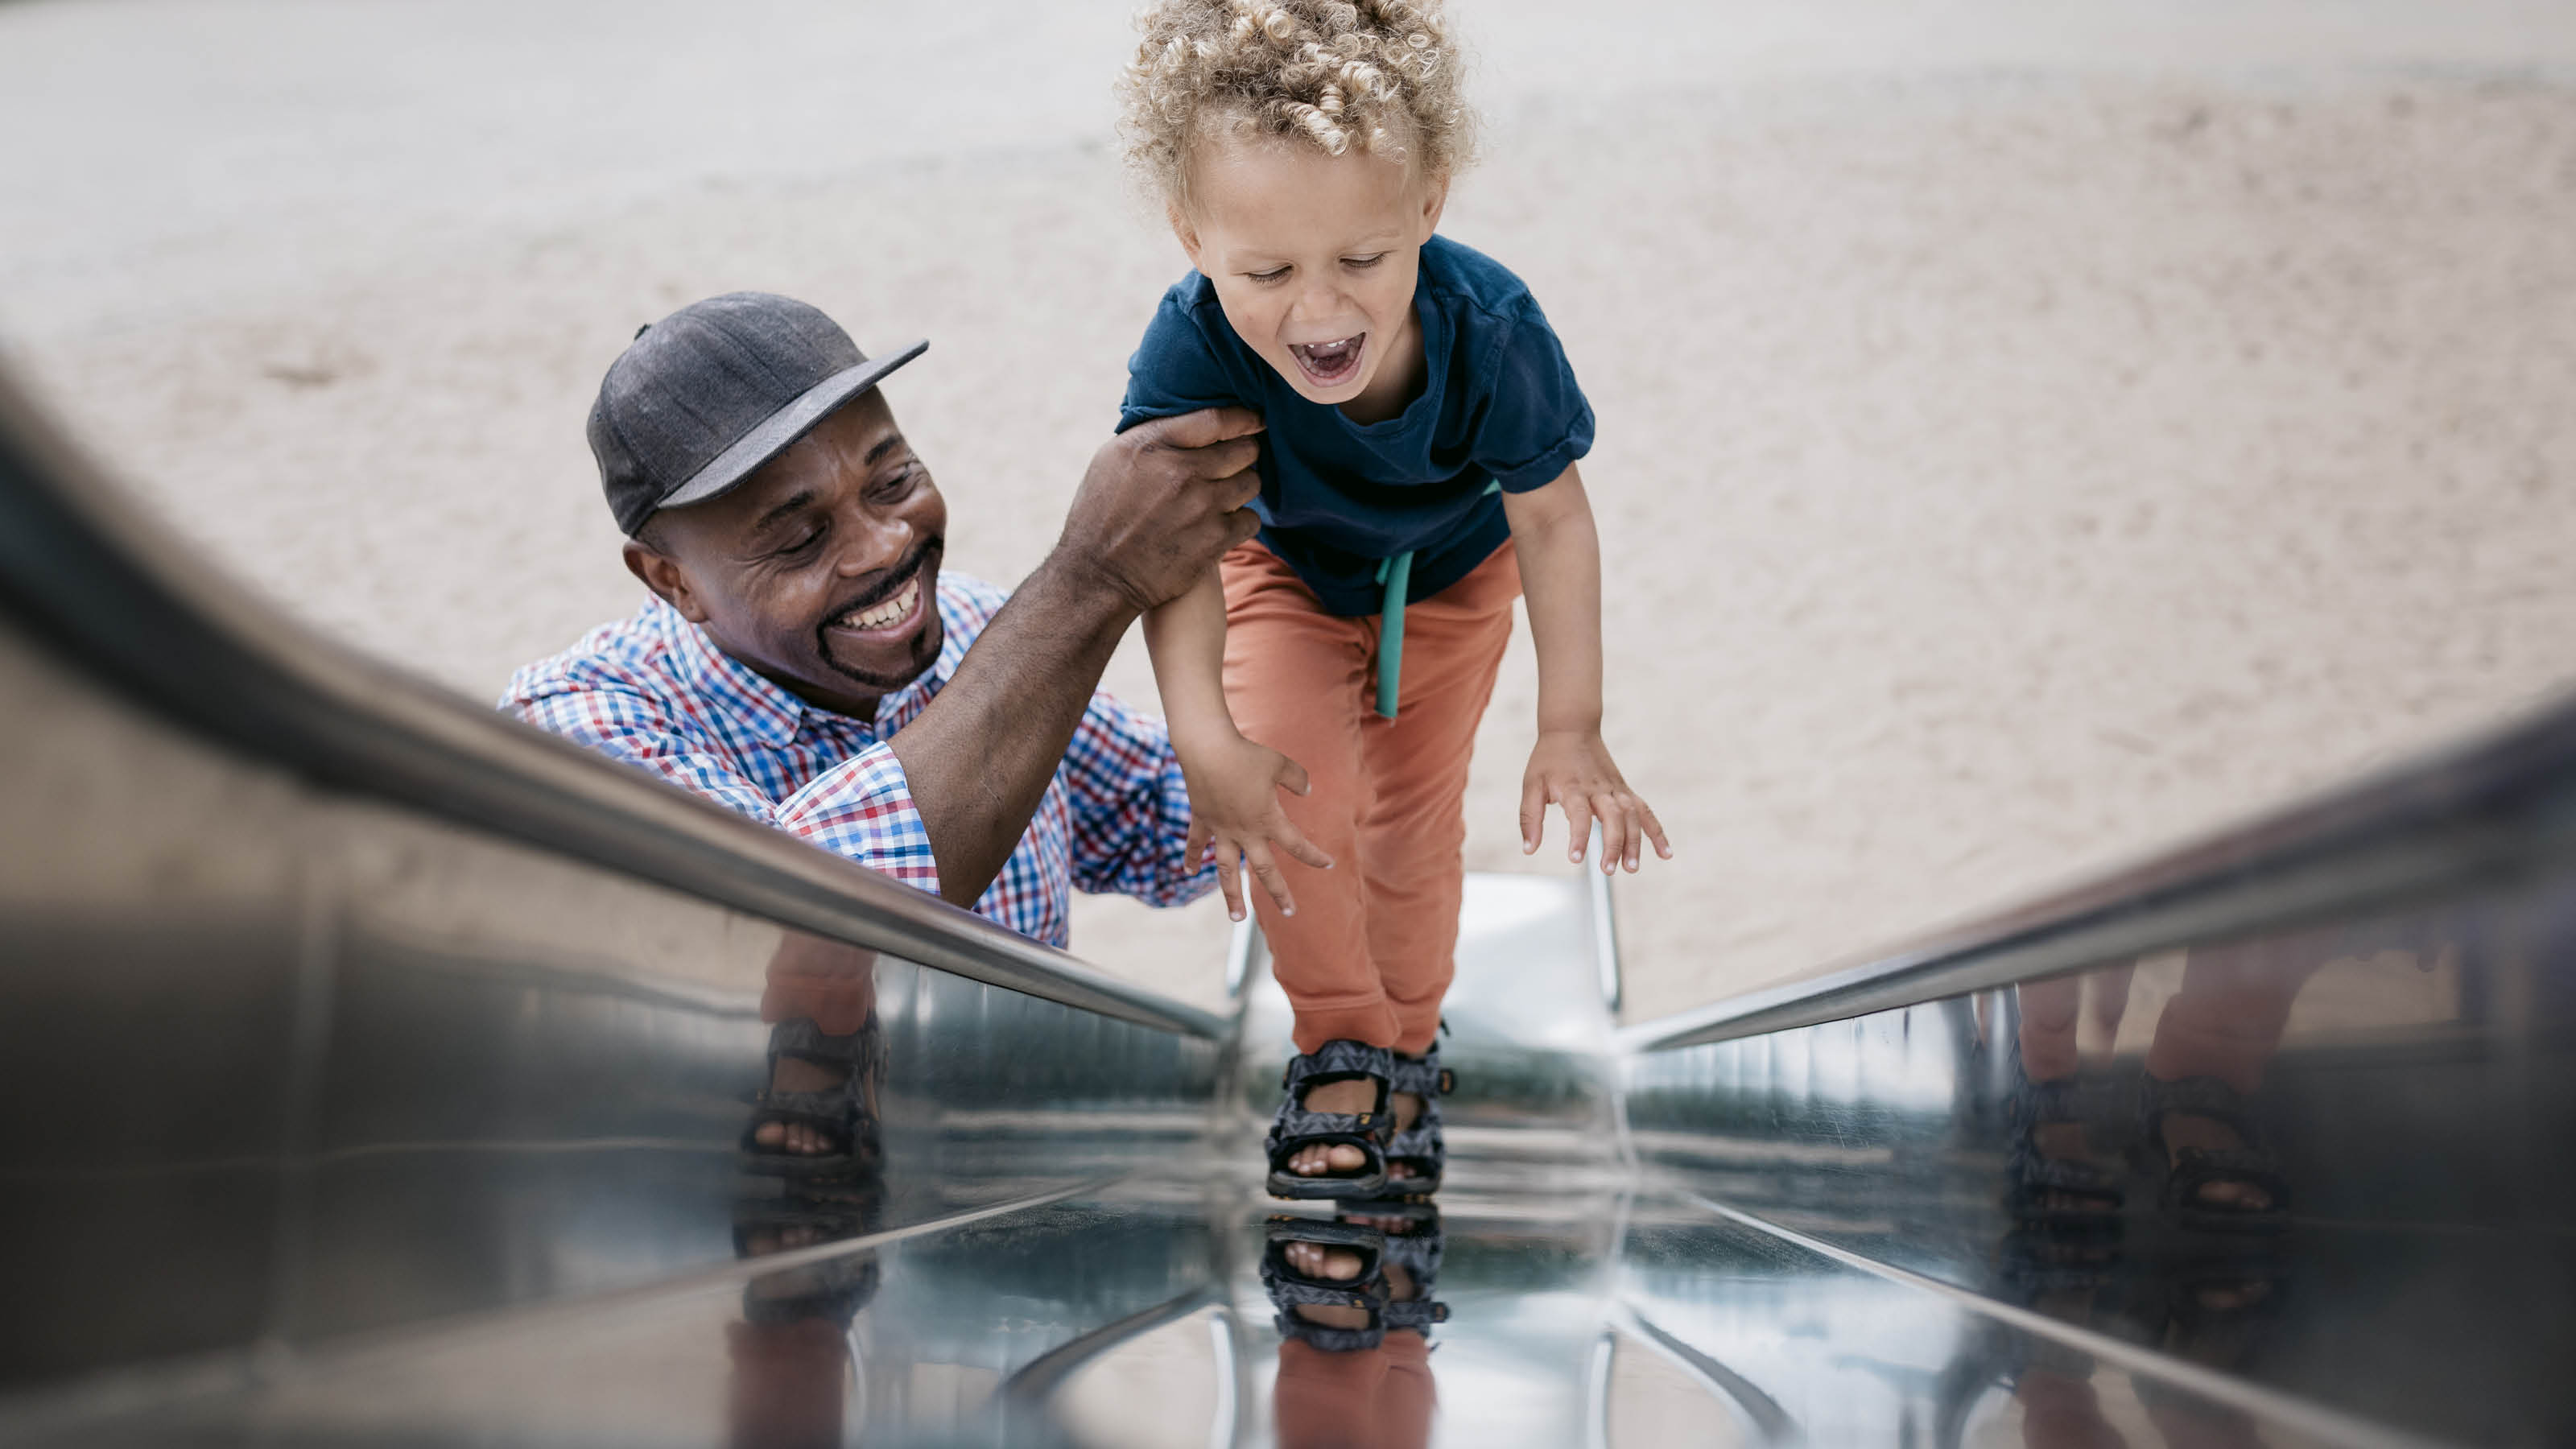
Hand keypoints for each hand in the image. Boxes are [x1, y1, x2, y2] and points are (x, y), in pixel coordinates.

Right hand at [1057, 408, 1263, 613]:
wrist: (1098, 576)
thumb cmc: (1101, 514)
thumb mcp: (1112, 459)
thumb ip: (1152, 436)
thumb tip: (1188, 414)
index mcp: (1152, 445)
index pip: (1216, 419)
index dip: (1244, 418)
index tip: (1254, 420)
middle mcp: (1180, 471)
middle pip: (1243, 450)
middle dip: (1244, 454)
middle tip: (1235, 464)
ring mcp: (1201, 506)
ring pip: (1251, 483)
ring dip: (1241, 488)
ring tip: (1223, 496)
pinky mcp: (1215, 540)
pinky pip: (1251, 520)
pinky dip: (1240, 522)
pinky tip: (1221, 525)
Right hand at [1179, 734, 1333, 920]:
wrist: (1208, 748)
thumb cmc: (1247, 755)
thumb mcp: (1280, 764)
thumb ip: (1298, 778)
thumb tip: (1308, 790)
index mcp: (1268, 820)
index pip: (1297, 845)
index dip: (1314, 856)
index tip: (1328, 864)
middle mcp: (1245, 832)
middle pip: (1264, 870)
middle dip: (1278, 893)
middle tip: (1290, 913)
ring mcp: (1221, 829)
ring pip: (1226, 871)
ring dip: (1231, 896)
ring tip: (1237, 918)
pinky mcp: (1201, 820)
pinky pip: (1194, 843)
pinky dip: (1190, 857)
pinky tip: (1188, 872)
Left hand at [1519, 730, 1670, 873]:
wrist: (1572, 729)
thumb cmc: (1549, 759)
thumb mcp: (1531, 785)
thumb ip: (1530, 817)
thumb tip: (1529, 849)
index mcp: (1573, 787)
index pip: (1578, 815)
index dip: (1578, 836)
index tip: (1575, 858)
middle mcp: (1598, 789)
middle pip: (1612, 817)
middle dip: (1613, 844)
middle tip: (1608, 869)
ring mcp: (1615, 789)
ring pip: (1631, 816)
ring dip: (1634, 842)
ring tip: (1631, 867)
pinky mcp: (1625, 790)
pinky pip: (1645, 811)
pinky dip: (1656, 832)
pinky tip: (1664, 853)